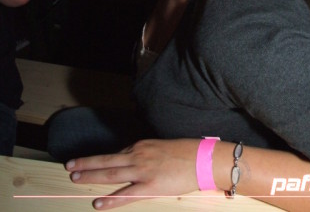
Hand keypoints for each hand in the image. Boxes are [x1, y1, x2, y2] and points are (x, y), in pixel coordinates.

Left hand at [65, 138, 200, 209]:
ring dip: (91, 176)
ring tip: (75, 178)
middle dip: (86, 164)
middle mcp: (138, 155)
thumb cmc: (185, 153)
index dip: (101, 160)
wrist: (201, 159)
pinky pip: (125, 195)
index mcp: (141, 145)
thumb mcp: (161, 147)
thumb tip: (134, 162)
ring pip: (110, 173)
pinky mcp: (150, 186)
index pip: (117, 153)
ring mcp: (142, 171)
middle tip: (69, 166)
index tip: (88, 162)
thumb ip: (145, 154)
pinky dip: (110, 200)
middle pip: (106, 160)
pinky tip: (97, 203)